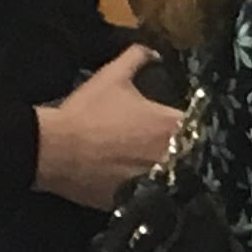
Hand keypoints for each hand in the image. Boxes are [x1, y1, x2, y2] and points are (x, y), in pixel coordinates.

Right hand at [31, 47, 178, 207]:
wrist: (52, 150)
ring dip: (169, 172)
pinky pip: (150, 196)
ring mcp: (153, 181)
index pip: (200, 126)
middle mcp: (169, 155)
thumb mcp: (112, 77)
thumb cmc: (86, 112)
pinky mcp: (134, 200)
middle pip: (191, 155)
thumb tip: (154, 51)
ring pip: (174, 178)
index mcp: (170, 125)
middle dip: (184, 151)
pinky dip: (148, 190)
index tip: (183, 126)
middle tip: (168, 146)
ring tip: (153, 166)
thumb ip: (137, 58)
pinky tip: (136, 183)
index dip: (194, 126)